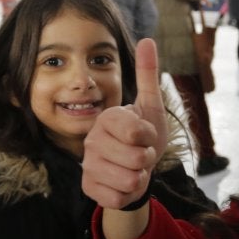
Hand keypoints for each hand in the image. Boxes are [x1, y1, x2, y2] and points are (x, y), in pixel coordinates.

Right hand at [82, 39, 167, 209]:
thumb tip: (147, 39)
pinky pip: (119, 198)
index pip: (139, 132)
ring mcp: (88, 164)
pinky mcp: (88, 188)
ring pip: (130, 181)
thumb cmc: (143, 137)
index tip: (144, 135)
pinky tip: (121, 184)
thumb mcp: (150, 106)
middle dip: (148, 160)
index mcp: (107, 118)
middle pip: (138, 159)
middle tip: (140, 154)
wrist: (133, 169)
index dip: (150, 137)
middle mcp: (92, 139)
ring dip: (139, 178)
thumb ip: (147, 74)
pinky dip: (127, 195)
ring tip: (132, 168)